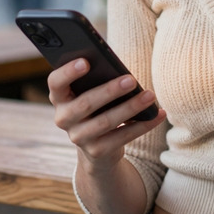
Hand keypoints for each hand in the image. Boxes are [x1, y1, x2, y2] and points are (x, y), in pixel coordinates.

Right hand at [49, 56, 163, 173]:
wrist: (98, 147)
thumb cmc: (98, 107)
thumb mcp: (92, 93)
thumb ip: (97, 81)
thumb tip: (121, 72)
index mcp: (60, 97)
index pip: (55, 82)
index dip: (68, 72)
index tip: (86, 61)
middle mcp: (63, 118)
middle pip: (85, 103)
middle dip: (110, 90)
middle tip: (131, 79)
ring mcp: (79, 137)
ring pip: (106, 121)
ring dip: (130, 107)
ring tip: (149, 95)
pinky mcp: (97, 151)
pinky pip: (123, 137)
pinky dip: (143, 125)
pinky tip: (158, 114)